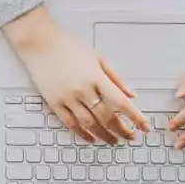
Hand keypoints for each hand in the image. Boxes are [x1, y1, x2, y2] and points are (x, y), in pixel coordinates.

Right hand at [4, 6, 149, 143]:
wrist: (39, 42)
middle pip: (107, 117)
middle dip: (121, 130)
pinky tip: (91, 138)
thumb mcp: (97, 57)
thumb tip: (131, 95)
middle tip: (129, 137)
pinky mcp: (54, 102)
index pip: (121, 102)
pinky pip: (70, 123)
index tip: (145, 127)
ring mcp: (67, 97)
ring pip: (90, 124)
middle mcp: (83, 89)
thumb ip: (116, 77)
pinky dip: (82, 134)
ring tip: (113, 141)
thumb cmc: (68, 46)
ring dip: (104, 136)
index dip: (135, 117)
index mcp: (96, 77)